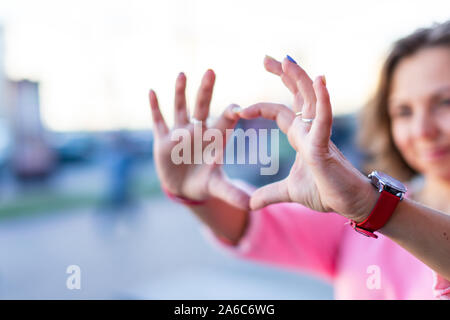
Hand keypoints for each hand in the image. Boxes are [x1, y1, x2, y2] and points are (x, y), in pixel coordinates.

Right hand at [149, 70, 249, 209]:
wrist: (183, 187)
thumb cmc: (203, 182)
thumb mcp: (217, 186)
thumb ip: (231, 193)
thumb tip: (251, 205)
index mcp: (215, 139)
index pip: (225, 122)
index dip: (231, 114)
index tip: (238, 108)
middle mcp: (198, 131)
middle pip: (202, 107)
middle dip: (206, 91)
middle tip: (211, 72)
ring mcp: (180, 133)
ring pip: (180, 108)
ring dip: (180, 92)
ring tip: (182, 74)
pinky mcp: (163, 140)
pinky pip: (158, 121)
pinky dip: (155, 108)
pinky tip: (152, 92)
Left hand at [238, 56, 376, 221]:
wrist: (351, 205)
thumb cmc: (326, 192)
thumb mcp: (289, 192)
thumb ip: (270, 194)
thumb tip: (250, 204)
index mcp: (301, 137)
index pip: (280, 112)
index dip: (261, 106)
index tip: (239, 109)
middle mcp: (310, 130)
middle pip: (297, 95)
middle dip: (284, 75)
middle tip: (267, 58)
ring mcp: (319, 135)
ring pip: (310, 99)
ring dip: (300, 78)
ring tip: (286, 60)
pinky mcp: (326, 146)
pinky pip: (324, 119)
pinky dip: (322, 100)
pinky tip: (320, 80)